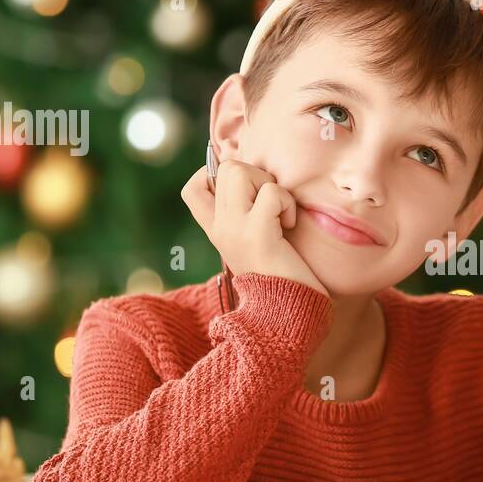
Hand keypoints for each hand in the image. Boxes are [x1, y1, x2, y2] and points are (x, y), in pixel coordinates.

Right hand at [182, 158, 327, 297]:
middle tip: (271, 206)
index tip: (247, 191)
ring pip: (239, 171)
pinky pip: (271, 192)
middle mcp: (219, 228)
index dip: (217, 175)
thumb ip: (247, 213)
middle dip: (256, 175)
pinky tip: (289, 226)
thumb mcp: (255, 240)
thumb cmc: (283, 274)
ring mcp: (234, 229)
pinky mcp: (257, 233)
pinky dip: (286, 202)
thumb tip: (254, 175)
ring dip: (270, 185)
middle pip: (224, 168)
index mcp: (216, 230)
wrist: (288, 313)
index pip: (193, 189)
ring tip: (280, 216)